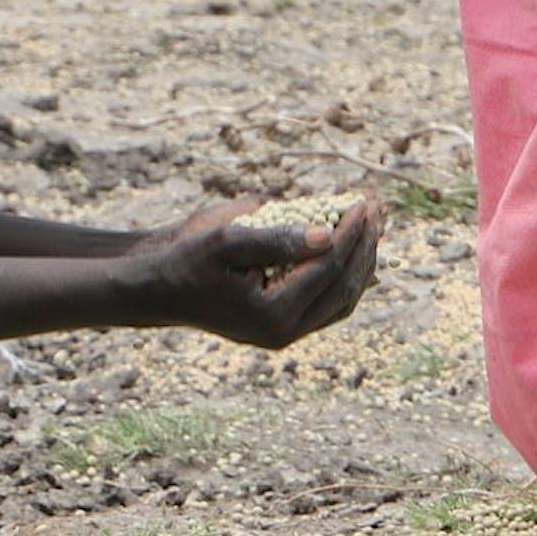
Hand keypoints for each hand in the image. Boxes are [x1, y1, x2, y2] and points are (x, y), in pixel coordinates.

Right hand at [125, 200, 381, 349]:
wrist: (159, 289)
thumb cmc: (188, 257)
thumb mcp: (226, 239)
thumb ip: (276, 237)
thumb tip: (327, 234)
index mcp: (272, 314)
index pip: (328, 267)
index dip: (350, 232)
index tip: (364, 200)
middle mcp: (283, 332)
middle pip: (344, 286)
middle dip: (364, 244)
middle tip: (377, 207)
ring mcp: (284, 335)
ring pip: (341, 300)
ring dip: (361, 261)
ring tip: (374, 224)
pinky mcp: (282, 328)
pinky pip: (327, 305)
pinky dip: (345, 276)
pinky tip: (356, 250)